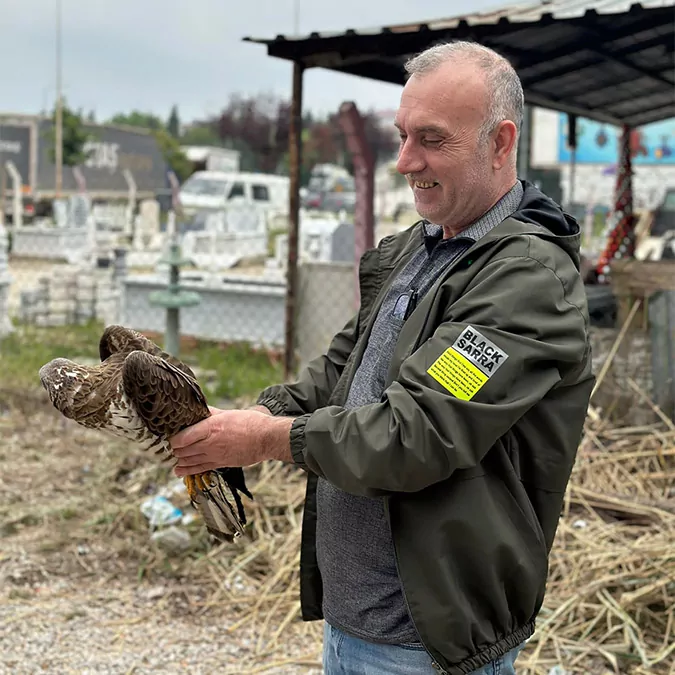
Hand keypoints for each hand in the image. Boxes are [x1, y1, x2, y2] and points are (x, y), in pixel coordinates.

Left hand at [169, 407, 293, 476]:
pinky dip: (187, 470)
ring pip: (189, 461)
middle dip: (176, 449)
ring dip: (180, 459)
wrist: (266, 438)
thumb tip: (200, 409)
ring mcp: (215, 455)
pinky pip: (199, 469)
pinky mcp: (221, 464)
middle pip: (183, 450)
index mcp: (211, 427)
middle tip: (173, 446)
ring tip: (175, 457)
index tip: (171, 436)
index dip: (174, 439)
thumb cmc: (250, 423)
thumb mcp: (228, 413)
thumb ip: (211, 413)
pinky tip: (179, 471)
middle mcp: (210, 443)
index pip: (183, 437)